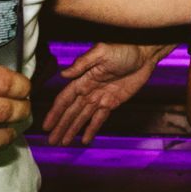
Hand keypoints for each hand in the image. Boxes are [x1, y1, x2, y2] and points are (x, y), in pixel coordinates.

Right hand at [41, 41, 165, 145]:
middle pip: (71, 112)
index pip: (65, 99)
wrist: (144, 54)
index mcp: (83, 79)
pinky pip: (100, 119)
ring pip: (82, 117)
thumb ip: (82, 63)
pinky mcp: (112, 102)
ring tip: (62, 142)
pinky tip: (85, 140)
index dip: (55, 113)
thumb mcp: (101, 52)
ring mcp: (100, 97)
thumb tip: (63, 74)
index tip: (46, 126)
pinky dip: (92, 129)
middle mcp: (88, 90)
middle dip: (61, 126)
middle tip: (52, 140)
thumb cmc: (123, 48)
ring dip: (72, 130)